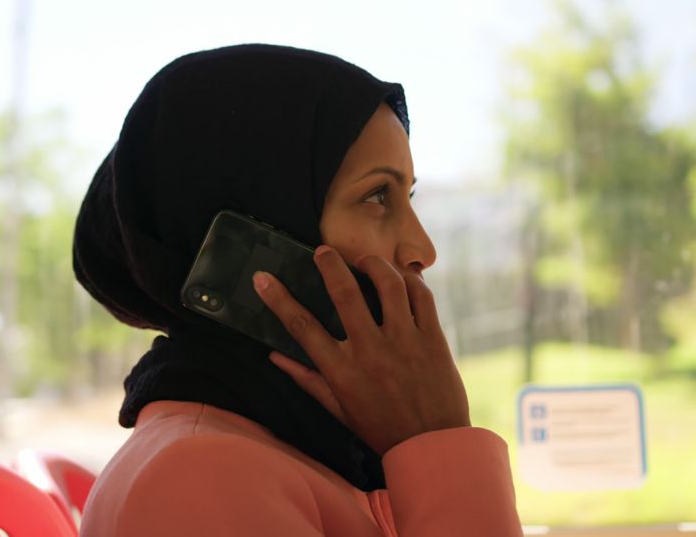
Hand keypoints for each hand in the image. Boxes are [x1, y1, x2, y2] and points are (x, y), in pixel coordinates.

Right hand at [252, 245, 469, 454]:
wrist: (432, 445)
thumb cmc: (381, 428)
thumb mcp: (338, 408)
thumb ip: (307, 379)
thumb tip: (274, 356)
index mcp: (342, 371)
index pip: (302, 327)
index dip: (278, 299)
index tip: (263, 278)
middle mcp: (371, 351)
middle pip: (344, 293)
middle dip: (329, 264)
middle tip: (323, 251)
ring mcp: (405, 342)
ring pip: (389, 285)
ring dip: (373, 265)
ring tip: (365, 262)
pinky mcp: (433, 338)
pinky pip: (422, 296)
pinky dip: (410, 280)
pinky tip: (400, 277)